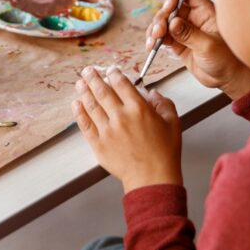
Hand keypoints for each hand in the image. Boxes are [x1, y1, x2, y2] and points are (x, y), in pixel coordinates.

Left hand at [73, 68, 181, 192]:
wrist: (152, 178)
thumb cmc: (164, 153)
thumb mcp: (172, 123)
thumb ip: (163, 104)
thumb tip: (153, 93)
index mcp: (138, 109)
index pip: (121, 84)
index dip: (113, 74)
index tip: (110, 70)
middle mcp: (121, 117)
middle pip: (102, 91)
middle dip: (93, 78)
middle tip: (88, 71)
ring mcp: (107, 131)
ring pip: (91, 105)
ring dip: (84, 91)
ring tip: (80, 83)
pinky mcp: (98, 144)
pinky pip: (85, 124)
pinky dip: (79, 112)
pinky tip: (76, 104)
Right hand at [146, 0, 249, 99]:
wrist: (227, 78)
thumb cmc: (227, 60)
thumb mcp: (208, 46)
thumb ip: (189, 34)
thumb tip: (172, 22)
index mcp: (205, 12)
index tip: (167, 7)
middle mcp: (193, 18)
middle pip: (171, 8)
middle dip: (161, 18)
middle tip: (158, 31)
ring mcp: (184, 30)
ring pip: (164, 22)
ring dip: (154, 29)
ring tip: (152, 42)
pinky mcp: (177, 43)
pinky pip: (162, 36)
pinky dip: (154, 40)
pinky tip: (151, 47)